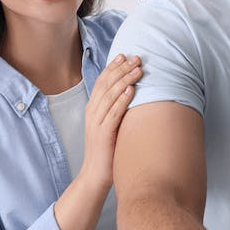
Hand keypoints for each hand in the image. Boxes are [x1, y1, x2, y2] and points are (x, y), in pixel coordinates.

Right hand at [79, 54, 141, 189]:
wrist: (95, 175)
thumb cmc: (107, 150)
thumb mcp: (109, 125)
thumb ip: (115, 109)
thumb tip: (131, 93)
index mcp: (92, 108)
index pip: (101, 82)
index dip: (112, 67)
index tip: (124, 55)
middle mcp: (92, 112)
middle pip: (106, 85)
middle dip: (121, 69)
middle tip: (136, 58)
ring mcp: (96, 123)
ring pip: (110, 96)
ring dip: (124, 80)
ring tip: (138, 69)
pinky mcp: (103, 135)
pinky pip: (113, 114)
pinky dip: (122, 100)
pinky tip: (131, 90)